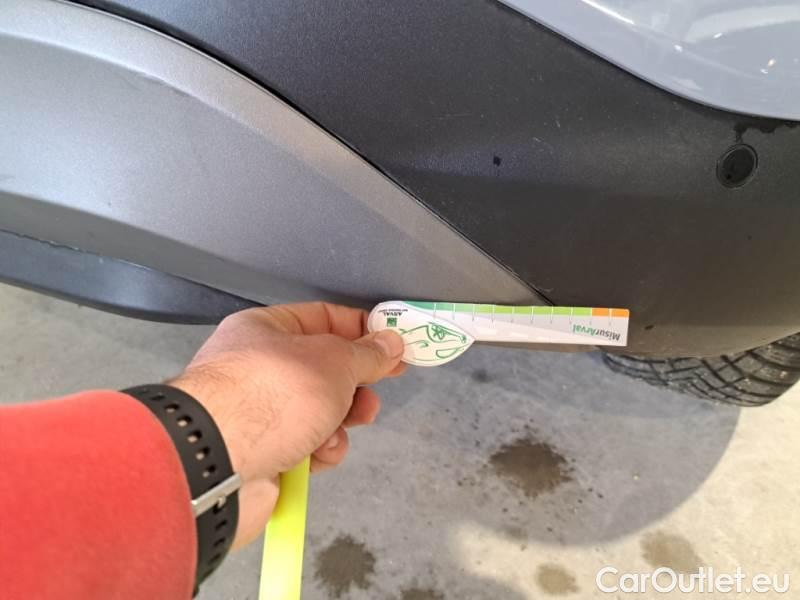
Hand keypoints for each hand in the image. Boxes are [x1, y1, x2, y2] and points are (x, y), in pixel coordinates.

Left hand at [169, 302, 404, 548]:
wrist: (219, 464)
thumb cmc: (274, 395)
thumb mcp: (333, 363)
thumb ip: (367, 353)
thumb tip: (392, 342)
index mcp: (266, 330)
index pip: (323, 318)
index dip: (361, 330)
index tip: (394, 346)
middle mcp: (259, 367)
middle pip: (323, 369)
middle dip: (355, 384)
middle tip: (375, 393)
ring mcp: (259, 413)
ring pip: (319, 411)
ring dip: (341, 420)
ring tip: (347, 424)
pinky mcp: (264, 452)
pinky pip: (306, 444)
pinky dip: (320, 449)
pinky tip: (319, 453)